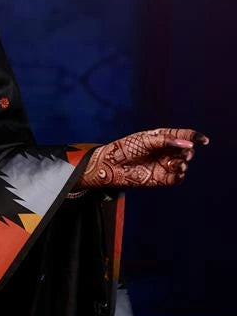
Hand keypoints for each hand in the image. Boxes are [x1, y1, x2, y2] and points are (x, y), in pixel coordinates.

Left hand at [77, 127, 208, 188]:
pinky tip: (177, 173)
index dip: (195, 137)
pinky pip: (176, 179)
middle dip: (188, 152)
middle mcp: (166, 151)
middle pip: (186, 151)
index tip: (203, 141)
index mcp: (163, 138)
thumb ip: (166, 141)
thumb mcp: (147, 140)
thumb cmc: (127, 148)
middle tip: (185, 154)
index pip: (184, 136)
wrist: (111, 165)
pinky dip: (179, 176)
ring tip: (178, 164)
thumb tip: (189, 144)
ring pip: (183, 165)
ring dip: (184, 164)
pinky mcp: (161, 179)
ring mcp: (165, 165)